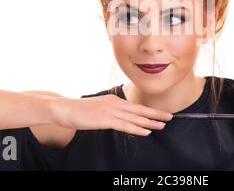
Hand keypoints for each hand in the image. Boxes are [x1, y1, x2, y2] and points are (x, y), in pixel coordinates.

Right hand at [49, 94, 172, 136]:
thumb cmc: (79, 111)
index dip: (149, 111)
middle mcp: (115, 104)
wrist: (64, 108)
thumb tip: (119, 118)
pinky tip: (147, 131)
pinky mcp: (105, 120)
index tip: (160, 114)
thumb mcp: (98, 109)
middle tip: (170, 117)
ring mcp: (111, 111)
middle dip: (156, 114)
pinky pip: (125, 126)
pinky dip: (137, 129)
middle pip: (140, 110)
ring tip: (163, 125)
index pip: (135, 107)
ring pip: (135, 118)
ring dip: (150, 122)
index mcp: (114, 101)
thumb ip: (110, 113)